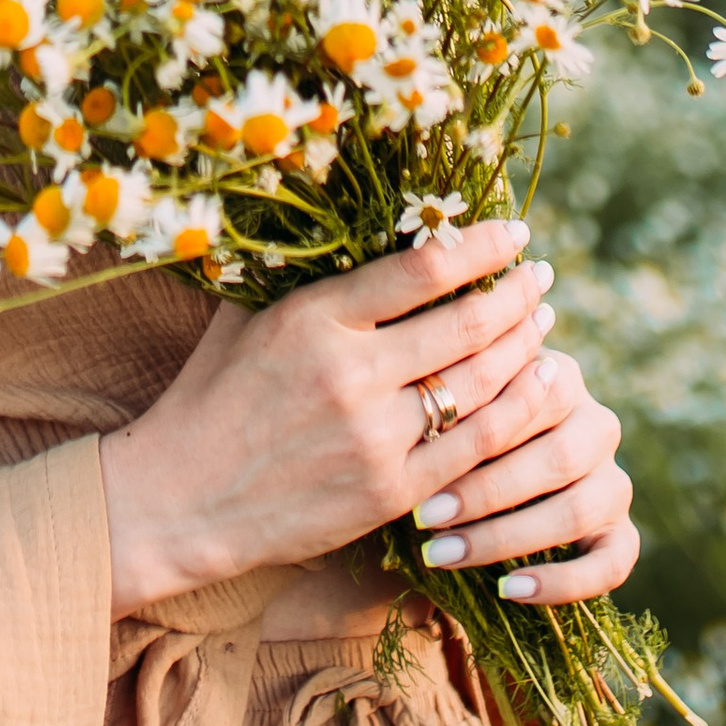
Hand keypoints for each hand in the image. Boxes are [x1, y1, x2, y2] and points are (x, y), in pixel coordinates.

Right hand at [101, 220, 552, 610]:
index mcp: (316, 318)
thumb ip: (309, 280)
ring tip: (543, 328)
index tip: (513, 231)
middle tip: (540, 277)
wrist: (182, 498)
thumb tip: (366, 227)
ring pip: (480, 387)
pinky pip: (471, 450)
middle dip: (516, 296)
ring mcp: (376, 438)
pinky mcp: (391, 493)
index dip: (479, 245)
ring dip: (523, 353)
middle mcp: (352, 374)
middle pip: (466, 327)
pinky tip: (524, 398)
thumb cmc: (211, 396)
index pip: (421, 270)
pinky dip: (507, 419)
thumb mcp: (247, 318)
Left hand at [409, 337, 637, 606]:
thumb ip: (444, 395)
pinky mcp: (622, 532)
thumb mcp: (450, 409)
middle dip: (485, 492)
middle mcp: (597, 424)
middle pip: (558, 457)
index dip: (477, 436)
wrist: (483, 493)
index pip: (533, 399)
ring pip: (579, 510)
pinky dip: (563, 582)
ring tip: (444, 556)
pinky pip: (614, 562)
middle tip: (424, 518)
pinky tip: (509, 590)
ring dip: (507, 537)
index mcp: (560, 377)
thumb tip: (406, 401)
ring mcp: (615, 480)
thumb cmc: (452, 437)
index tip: (416, 468)